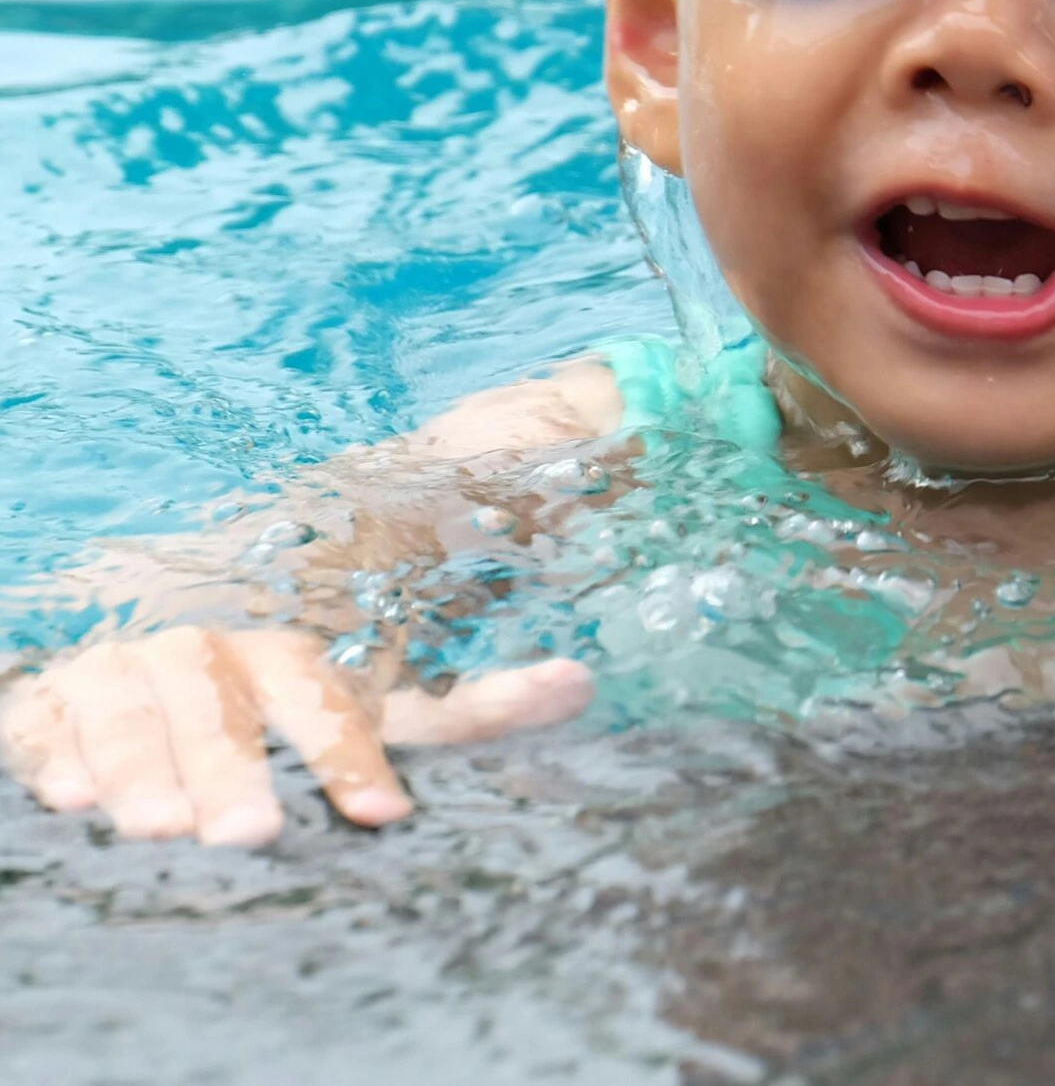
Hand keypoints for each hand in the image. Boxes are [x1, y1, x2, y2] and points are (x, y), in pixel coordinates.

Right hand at [1, 627, 593, 845]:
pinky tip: (71, 796)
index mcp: (290, 647)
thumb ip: (465, 707)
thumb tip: (581, 684)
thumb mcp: (372, 696)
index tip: (384, 815)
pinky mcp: (51, 696)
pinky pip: (48, 722)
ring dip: (148, 767)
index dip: (351, 750)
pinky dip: (58, 755)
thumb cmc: (284, 691)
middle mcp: (212, 647)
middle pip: (224, 704)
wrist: (148, 640)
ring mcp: (130, 666)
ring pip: (137, 710)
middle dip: (235, 767)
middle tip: (250, 834)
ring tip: (160, 829)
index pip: (326, 689)